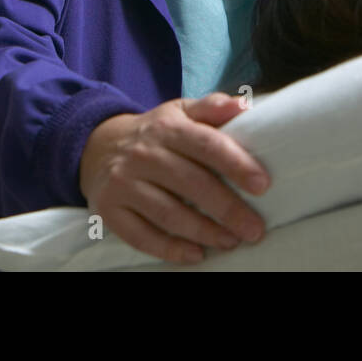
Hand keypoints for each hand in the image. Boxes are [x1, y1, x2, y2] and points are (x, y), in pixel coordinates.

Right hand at [78, 92, 270, 264]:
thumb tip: (244, 106)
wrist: (98, 146)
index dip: (236, 164)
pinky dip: (170, 249)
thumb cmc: (155, 133)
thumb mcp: (180, 111)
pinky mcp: (109, 210)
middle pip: (191, 183)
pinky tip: (195, 255)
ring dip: (204, 231)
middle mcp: (143, 154)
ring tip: (231, 241)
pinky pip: (141, 236)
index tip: (263, 185)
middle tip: (255, 228)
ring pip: (168, 213)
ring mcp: (123, 183)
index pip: (206, 144)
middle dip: (227, 209)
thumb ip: (212, 107)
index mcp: (167, 127)